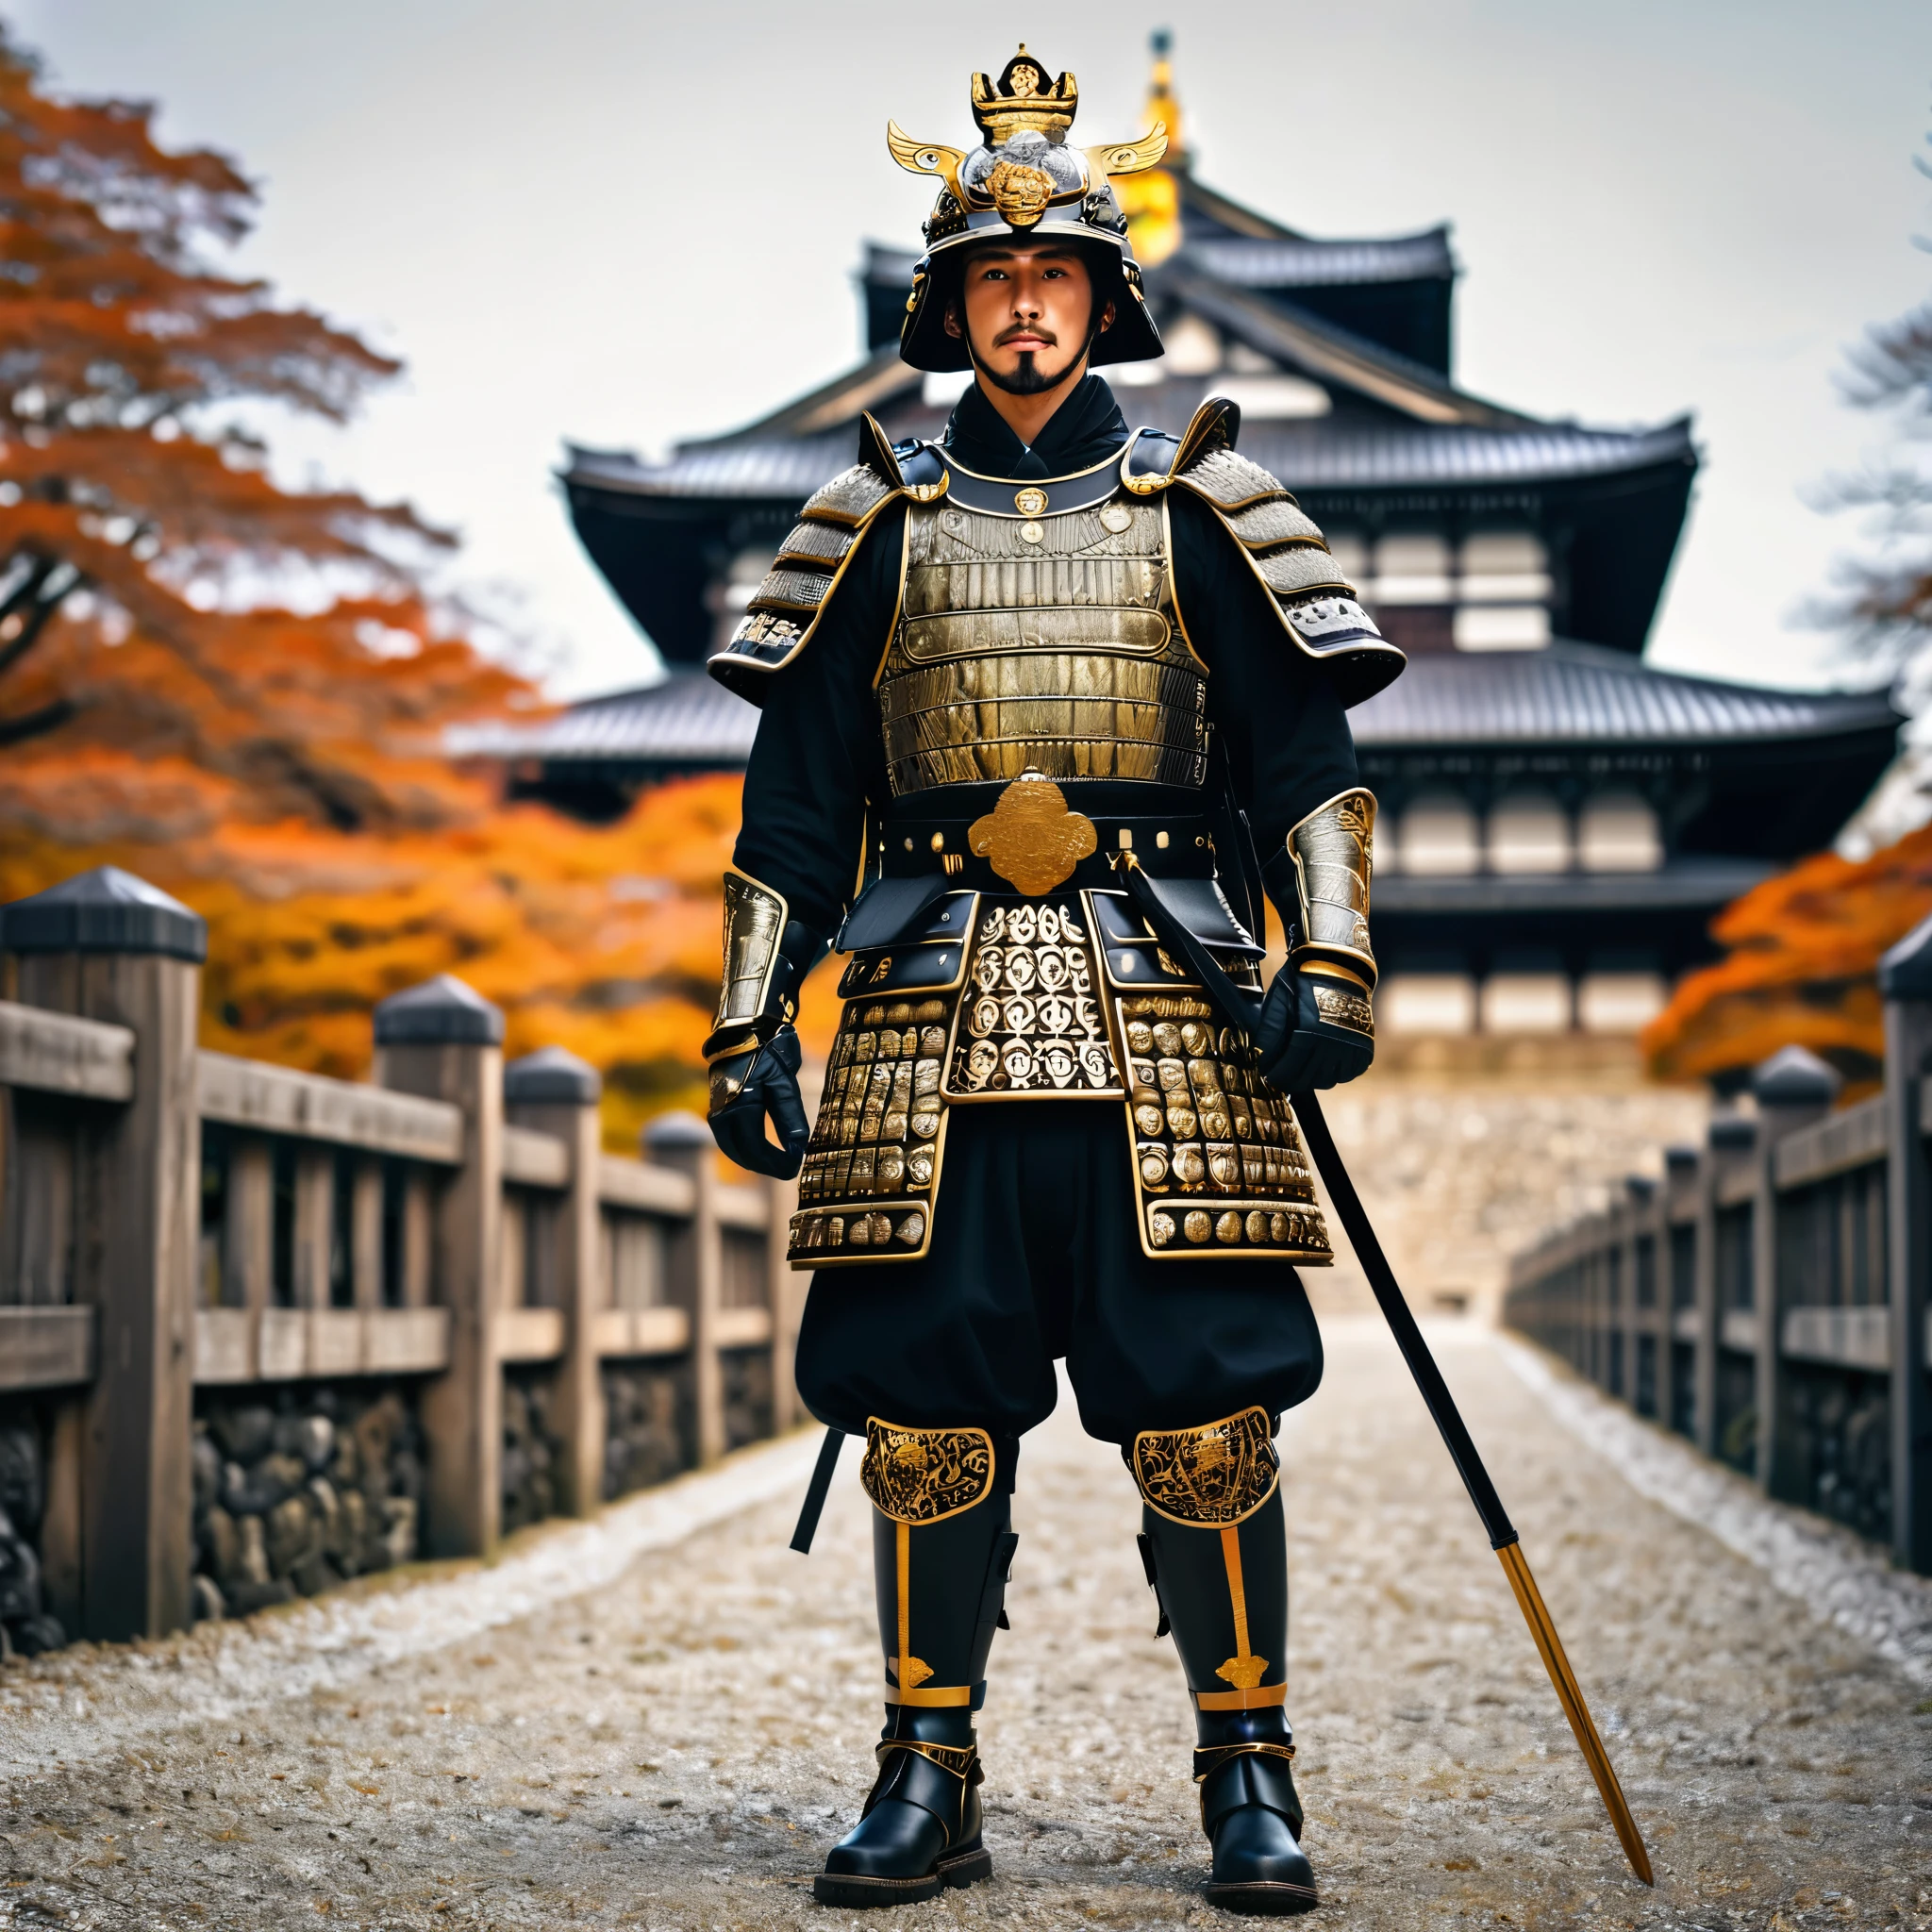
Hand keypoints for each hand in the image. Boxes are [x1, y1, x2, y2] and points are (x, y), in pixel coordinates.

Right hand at [707, 1026, 808, 1178]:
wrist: (744, 1028)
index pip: (756, 1148)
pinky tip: (759, 1150)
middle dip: (765, 1166)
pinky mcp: (718, 1105)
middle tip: (788, 1170)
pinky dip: (743, 1148)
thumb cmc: (767, 1052)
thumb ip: (789, 1116)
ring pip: (731, 1147)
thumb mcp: (783, 1082)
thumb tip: (799, 1148)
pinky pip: (728, 1136)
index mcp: (739, 1106)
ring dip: (752, 1159)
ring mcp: (717, 1109)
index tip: (795, 1166)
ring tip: (776, 1164)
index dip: (776, 1163)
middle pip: (741, 1153)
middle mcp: (722, 1112)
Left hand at [1255, 966, 1373, 1092]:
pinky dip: (1335, 1074)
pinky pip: (1349, 1073)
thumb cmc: (1302, 981)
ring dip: (1312, 1079)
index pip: (1288, 1069)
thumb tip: (1262, 1059)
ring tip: (1302, 1068)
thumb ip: (1269, 1032)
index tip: (1267, 1074)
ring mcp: (1351, 1046)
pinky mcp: (1364, 1046)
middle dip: (1290, 1080)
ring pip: (1328, 1081)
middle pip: (1307, 1079)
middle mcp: (1333, 1043)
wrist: (1338, 964)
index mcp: (1309, 1031)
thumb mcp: (1278, 1001)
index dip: (1274, 1076)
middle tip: (1281, 1076)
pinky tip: (1324, 1064)